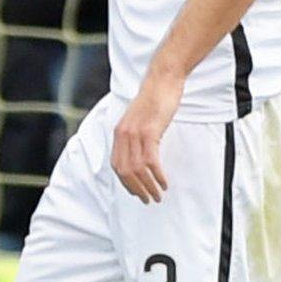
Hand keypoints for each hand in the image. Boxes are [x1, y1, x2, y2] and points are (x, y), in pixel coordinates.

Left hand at [110, 73, 180, 203]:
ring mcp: (135, 133)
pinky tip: (164, 182)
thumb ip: (137, 135)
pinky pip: (150, 160)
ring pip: (137, 169)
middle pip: (125, 171)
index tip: (136, 193)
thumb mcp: (140, 120)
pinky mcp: (149, 131)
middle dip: (137, 189)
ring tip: (158, 195)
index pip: (116, 165)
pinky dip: (157, 175)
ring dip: (148, 186)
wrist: (162, 80)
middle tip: (149, 200)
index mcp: (119, 133)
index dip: (125, 182)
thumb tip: (141, 153)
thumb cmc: (155, 99)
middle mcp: (123, 134)